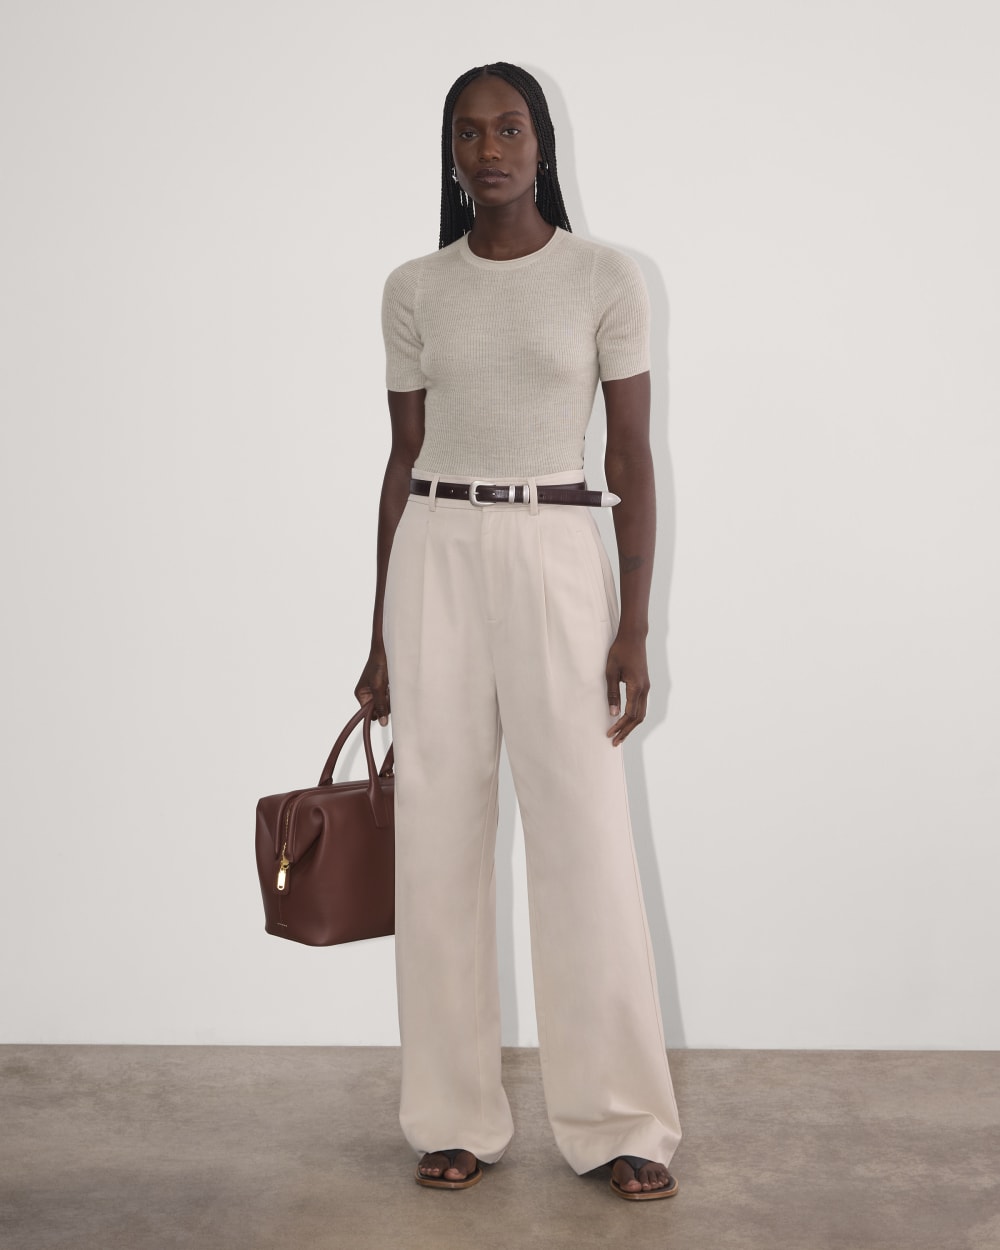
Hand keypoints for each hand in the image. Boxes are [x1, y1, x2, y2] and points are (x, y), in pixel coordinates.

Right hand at [355, 644, 389, 725]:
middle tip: (388, 691)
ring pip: (386, 703)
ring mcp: (377, 690)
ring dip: (390, 697)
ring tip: (390, 685)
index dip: (377, 711)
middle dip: (385, 703)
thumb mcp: (378, 687)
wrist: (386, 649)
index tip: (385, 705)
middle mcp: (368, 693)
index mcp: (361, 694)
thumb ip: (380, 704)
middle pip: (378, 708)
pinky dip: (393, 693)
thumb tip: (382, 722)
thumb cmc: (378, 664)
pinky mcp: (386, 687)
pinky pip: (390, 696)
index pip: (368, 712)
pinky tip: (393, 684)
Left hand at [605, 630, 649, 746]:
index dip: (620, 726)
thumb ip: (612, 694)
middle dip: (626, 731)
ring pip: (642, 713)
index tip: (609, 734)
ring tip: (620, 735)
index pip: (630, 714)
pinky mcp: (644, 684)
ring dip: (631, 725)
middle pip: (638, 718)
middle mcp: (644, 689)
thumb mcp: (611, 672)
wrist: (633, 637)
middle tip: (615, 742)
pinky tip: (626, 720)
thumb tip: (612, 714)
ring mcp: (646, 687)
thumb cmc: (620, 652)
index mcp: (636, 687)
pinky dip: (634, 716)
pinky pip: (641, 705)